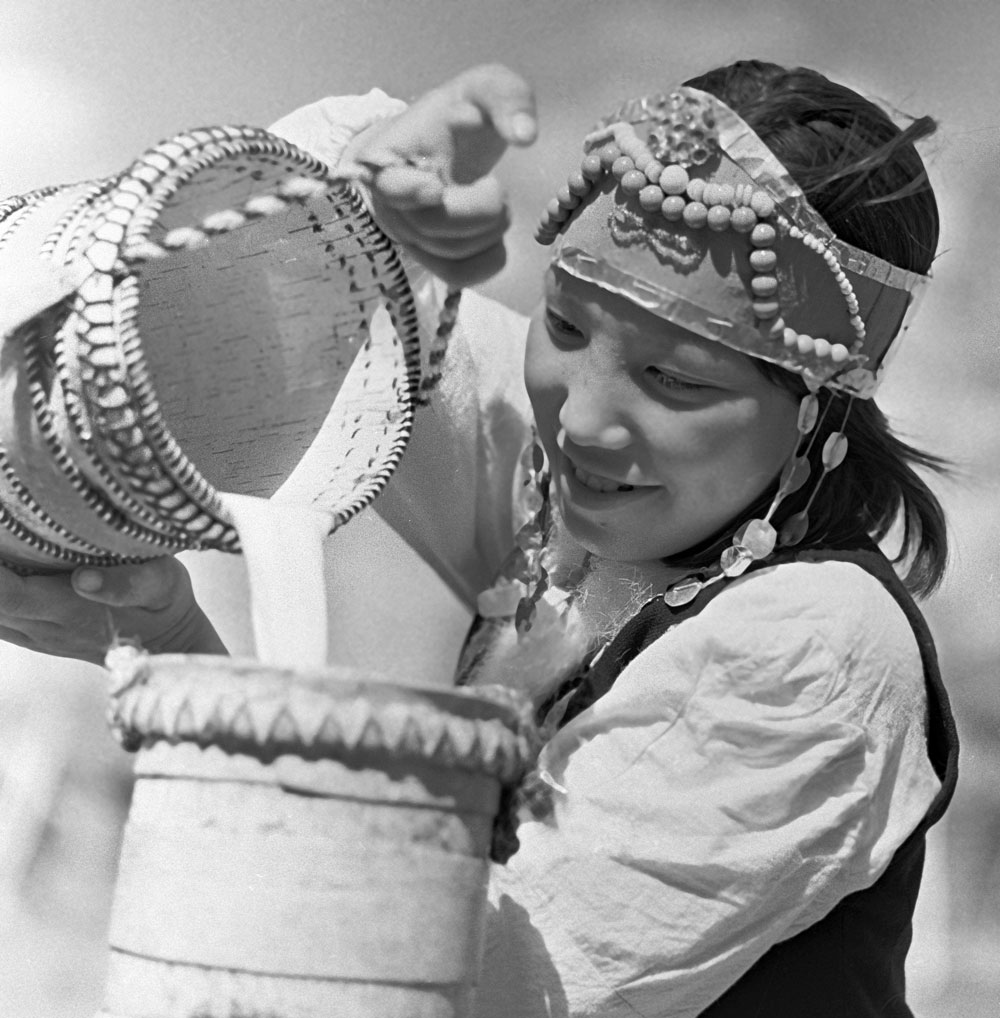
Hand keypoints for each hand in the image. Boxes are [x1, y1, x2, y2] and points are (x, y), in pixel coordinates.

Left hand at [0, 557, 226, 665]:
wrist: (168, 645)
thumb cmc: (166, 603)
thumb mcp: (163, 585)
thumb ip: (127, 583)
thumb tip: (82, 578)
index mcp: (69, 610)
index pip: (6, 593)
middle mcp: (43, 627)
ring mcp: (34, 634)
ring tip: (2, 536)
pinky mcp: (32, 634)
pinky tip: (6, 564)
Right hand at [345, 64, 537, 286]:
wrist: (439, 143)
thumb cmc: (457, 115)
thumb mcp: (482, 89)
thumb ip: (506, 96)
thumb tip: (525, 135)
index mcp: (390, 159)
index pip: (389, 186)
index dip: (409, 193)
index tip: (434, 188)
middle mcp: (393, 205)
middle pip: (434, 227)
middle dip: (481, 209)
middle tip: (496, 186)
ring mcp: (410, 238)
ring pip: (452, 253)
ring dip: (491, 229)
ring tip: (494, 198)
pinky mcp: (431, 260)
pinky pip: (462, 276)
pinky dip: (490, 258)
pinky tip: (495, 232)